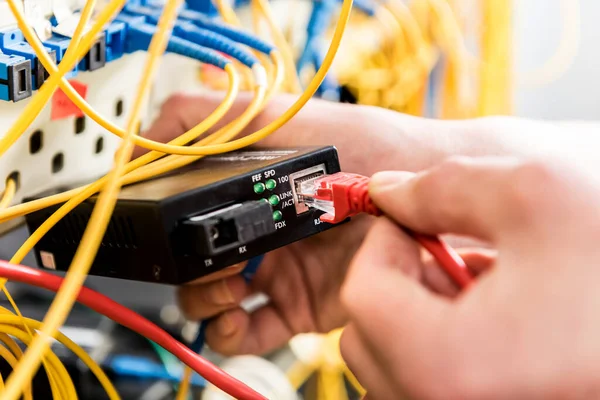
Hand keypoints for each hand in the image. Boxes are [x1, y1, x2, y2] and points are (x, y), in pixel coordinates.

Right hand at [142, 92, 462, 354]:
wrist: (430, 196)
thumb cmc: (375, 149)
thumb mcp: (296, 121)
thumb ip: (230, 120)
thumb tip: (162, 125)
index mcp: (250, 192)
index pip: (189, 213)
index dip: (170, 224)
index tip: (168, 226)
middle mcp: (260, 232)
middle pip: (195, 261)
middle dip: (189, 268)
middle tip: (217, 256)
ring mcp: (278, 271)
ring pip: (213, 299)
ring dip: (204, 300)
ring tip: (231, 286)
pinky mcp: (299, 306)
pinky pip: (250, 331)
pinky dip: (230, 334)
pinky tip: (235, 319)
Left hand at [340, 157, 599, 399]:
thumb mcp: (535, 195)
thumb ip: (439, 186)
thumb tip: (386, 189)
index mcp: (448, 368)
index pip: (363, 295)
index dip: (385, 244)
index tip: (419, 221)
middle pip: (369, 337)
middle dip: (402, 282)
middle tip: (453, 249)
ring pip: (397, 364)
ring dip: (424, 313)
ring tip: (489, 282)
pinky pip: (434, 384)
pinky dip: (451, 345)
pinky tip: (505, 316)